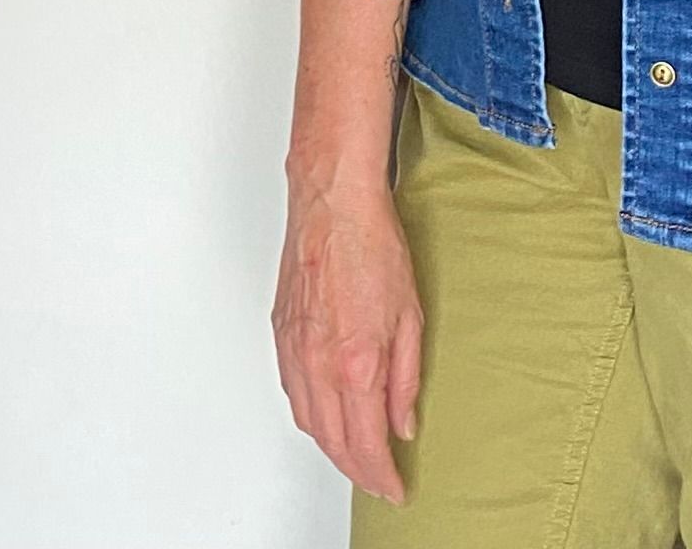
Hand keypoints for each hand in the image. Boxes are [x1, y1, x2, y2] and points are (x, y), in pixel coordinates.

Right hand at [273, 174, 422, 499]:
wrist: (332, 204)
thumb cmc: (372, 246)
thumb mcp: (410, 317)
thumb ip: (406, 380)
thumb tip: (403, 423)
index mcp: (355, 362)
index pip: (365, 443)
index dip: (381, 475)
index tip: (394, 487)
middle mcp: (318, 363)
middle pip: (333, 442)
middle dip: (357, 470)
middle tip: (379, 479)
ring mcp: (294, 349)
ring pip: (308, 421)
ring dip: (332, 448)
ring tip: (356, 456)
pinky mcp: (281, 334)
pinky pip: (292, 392)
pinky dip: (310, 415)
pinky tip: (325, 415)